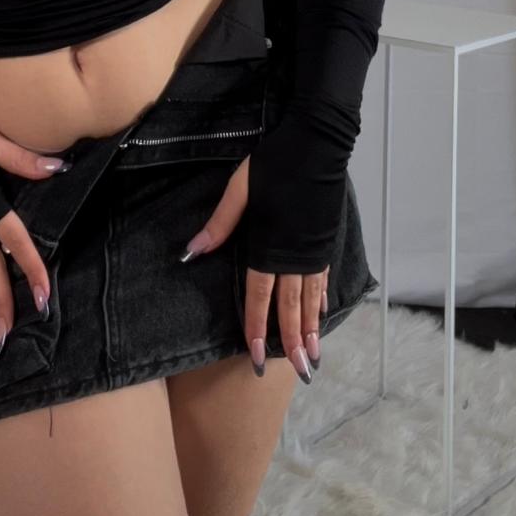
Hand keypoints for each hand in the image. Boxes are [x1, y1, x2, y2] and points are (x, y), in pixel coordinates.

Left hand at [182, 155, 329, 382]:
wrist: (318, 143)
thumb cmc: (275, 163)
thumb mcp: (239, 189)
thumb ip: (219, 224)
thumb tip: (190, 253)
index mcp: (269, 246)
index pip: (260, 297)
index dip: (257, 327)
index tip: (258, 358)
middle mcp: (294, 255)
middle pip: (291, 307)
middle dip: (292, 341)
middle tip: (298, 372)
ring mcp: (313, 249)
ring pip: (312, 299)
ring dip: (312, 329)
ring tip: (314, 356)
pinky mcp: (325, 240)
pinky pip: (323, 278)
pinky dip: (322, 300)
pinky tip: (323, 313)